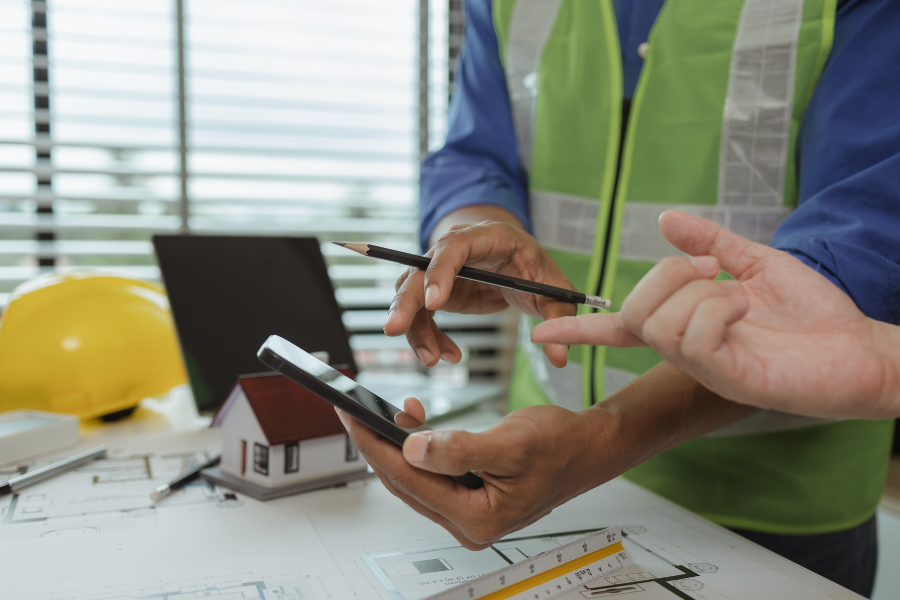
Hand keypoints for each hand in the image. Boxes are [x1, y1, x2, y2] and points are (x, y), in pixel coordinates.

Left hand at [337, 398, 616, 549]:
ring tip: (388, 413)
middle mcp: (469, 523)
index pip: (409, 479)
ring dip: (397, 446)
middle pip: (405, 483)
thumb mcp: (510, 443)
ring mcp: (469, 513)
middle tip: (353, 411)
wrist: (590, 447)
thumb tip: (412, 449)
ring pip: (414, 480)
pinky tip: (414, 426)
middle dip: (377, 445)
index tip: (351, 417)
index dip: (374, 445)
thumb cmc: (562, 445)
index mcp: (477, 518)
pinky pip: (430, 476)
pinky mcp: (470, 499)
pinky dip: (417, 450)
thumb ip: (458, 449)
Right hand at [385, 217, 575, 368]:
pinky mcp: (435, 291)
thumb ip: (558, 319)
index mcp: (487, 236)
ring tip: (432, 359)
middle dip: (405, 301)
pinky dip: (428, 337)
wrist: (517, 262)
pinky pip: (421, 315)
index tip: (434, 302)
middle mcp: (455, 248)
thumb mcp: (554, 289)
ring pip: (410, 294)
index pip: (454, 245)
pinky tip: (446, 355)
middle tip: (395, 329)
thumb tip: (558, 357)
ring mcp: (440, 269)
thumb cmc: (534, 268)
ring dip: (415, 328)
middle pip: (419, 270)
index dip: (440, 270)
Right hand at [532, 210, 898, 418]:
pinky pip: (694, 337)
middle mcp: (685, 349)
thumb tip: (666, 219)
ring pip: (660, 322)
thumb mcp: (755, 262)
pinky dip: (719, 306)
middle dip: (669, 274)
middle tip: (715, 270)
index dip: (578, 330)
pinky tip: (745, 308)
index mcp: (685, 325)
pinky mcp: (727, 378)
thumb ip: (708, 242)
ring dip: (701, 291)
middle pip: (635, 309)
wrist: (861, 348)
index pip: (620, 329)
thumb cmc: (812, 314)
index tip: (539, 331)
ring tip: (737, 294)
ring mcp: (703, 366)